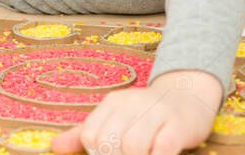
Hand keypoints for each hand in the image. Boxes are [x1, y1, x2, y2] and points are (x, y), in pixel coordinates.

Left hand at [51, 70, 222, 154]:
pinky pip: (162, 149)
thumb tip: (54, 148)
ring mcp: (156, 113)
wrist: (189, 95)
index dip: (96, 153)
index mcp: (113, 102)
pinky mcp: (178, 126)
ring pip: (133, 147)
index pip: (90, 133)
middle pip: (110, 142)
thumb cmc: (147, 114)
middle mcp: (132, 103)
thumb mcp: (115, 117)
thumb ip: (85, 134)